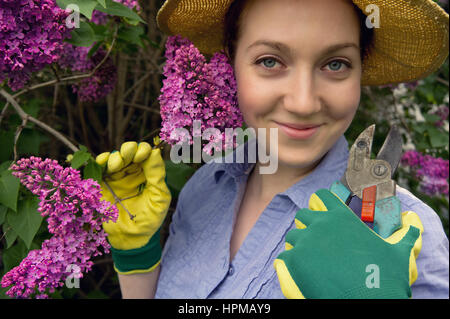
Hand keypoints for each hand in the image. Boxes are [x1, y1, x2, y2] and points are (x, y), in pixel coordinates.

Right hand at [96, 141, 170, 273]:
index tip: (143, 155)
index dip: (144, 150)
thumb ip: (157, 175)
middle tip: (129, 155)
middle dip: (129, 150)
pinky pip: (100, 169)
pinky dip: (100, 161)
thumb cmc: (150, 219)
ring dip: (115, 156)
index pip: (146, 154)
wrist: (132, 239)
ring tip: (117, 164)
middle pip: (130, 152)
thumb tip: (156, 152)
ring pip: (115, 158)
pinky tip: (103, 162)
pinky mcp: (103, 185)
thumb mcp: (159, 197)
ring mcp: (117, 178)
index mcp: (149, 174)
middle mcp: (133, 173)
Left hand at [274, 189, 422, 298]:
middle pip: (303, 216)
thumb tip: (413, 220)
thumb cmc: (384, 276)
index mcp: (341, 217)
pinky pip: (285, 257)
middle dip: (307, 224)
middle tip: (315, 239)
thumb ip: (405, 234)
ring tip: (308, 258)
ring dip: (299, 245)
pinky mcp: (294, 261)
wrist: (367, 301)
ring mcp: (305, 242)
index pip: (322, 197)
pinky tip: (299, 271)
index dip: (321, 202)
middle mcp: (320, 225)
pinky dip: (290, 263)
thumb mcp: (399, 252)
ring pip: (293, 237)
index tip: (320, 209)